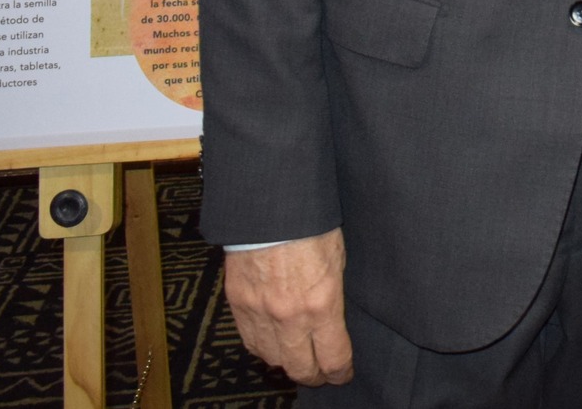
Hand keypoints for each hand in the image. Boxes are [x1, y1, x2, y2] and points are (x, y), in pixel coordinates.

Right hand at [222, 228, 353, 385]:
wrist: (268, 205)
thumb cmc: (309, 224)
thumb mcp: (337, 259)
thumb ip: (333, 296)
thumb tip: (333, 321)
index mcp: (321, 303)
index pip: (333, 358)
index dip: (340, 372)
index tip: (343, 374)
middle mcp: (289, 316)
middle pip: (301, 368)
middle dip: (315, 375)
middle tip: (322, 373)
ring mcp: (260, 312)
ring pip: (273, 359)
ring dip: (287, 362)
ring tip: (297, 358)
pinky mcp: (238, 304)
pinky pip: (250, 341)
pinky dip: (263, 348)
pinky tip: (272, 344)